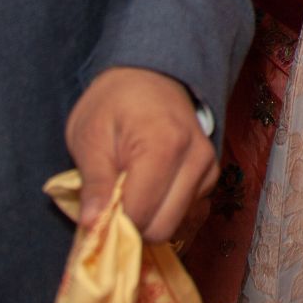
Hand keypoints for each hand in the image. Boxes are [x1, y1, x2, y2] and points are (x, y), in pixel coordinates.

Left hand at [65, 66, 217, 242]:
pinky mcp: (213, 176)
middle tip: (112, 204)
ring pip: (178, 225)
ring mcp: (209, 168)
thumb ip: (94, 181)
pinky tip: (150, 196)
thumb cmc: (114, 102)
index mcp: (164, 146)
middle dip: (133, 225)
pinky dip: (168, 214)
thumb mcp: (89, 135)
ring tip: (131, 194)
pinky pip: (191, 215)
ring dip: (151, 219)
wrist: (150, 75)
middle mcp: (196, 159)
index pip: (140, 215)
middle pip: (163, 227)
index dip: (112, 222)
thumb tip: (92, 224)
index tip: (97, 210)